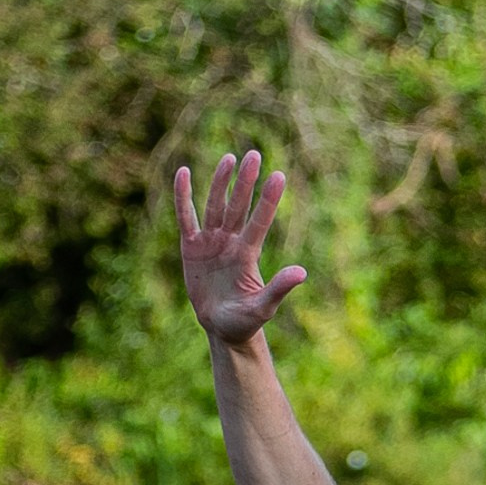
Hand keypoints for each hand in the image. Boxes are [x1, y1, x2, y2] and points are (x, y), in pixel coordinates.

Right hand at [175, 150, 307, 348]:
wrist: (222, 329)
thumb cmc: (246, 321)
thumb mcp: (263, 308)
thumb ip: (279, 288)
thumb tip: (302, 272)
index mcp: (248, 254)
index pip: (259, 221)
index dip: (268, 200)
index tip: (278, 176)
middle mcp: (231, 242)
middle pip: (238, 206)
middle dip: (245, 182)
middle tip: (254, 155)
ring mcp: (211, 242)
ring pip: (215, 206)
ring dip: (221, 183)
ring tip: (229, 158)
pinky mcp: (191, 247)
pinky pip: (186, 217)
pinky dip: (184, 196)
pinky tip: (183, 173)